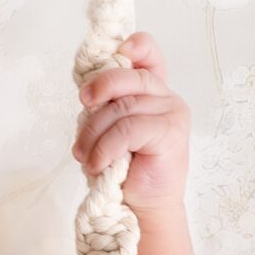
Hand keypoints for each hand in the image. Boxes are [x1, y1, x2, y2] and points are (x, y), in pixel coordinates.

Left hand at [71, 31, 189, 212]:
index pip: (149, 54)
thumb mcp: (107, 130)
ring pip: (122, 107)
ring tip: (84, 156)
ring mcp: (172, 113)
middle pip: (129, 76)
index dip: (136, 45)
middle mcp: (165, 97)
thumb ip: (104, 106)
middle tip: (82, 103)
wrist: (141, 209)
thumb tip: (87, 90)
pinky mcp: (171, 133)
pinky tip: (98, 164)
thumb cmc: (121, 170)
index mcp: (150, 91)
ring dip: (94, 133)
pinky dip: (106, 147)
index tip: (119, 48)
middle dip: (100, 87)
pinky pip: (129, 129)